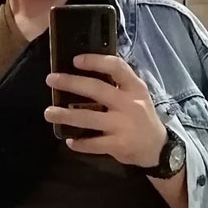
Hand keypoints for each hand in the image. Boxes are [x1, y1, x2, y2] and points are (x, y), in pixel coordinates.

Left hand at [44, 54, 166, 167]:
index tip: (76, 60)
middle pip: (97, 89)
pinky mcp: (118, 145)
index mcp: (134, 87)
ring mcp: (123, 125)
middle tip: (51, 79)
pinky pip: (92, 143)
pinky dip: (78, 142)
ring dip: (65, 115)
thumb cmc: (141, 115)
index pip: (116, 67)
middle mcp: (129, 104)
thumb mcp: (137, 94)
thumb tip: (86, 71)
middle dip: (71, 83)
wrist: (158, 147)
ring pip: (88, 118)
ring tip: (49, 112)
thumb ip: (118, 83)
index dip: (95, 61)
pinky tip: (68, 139)